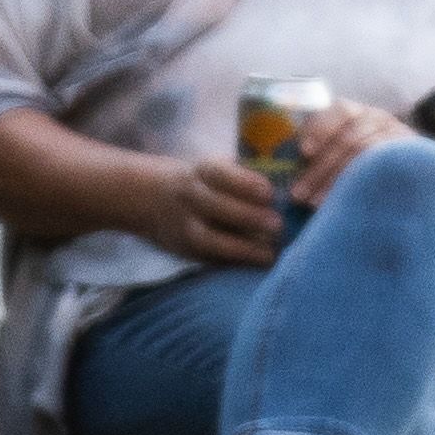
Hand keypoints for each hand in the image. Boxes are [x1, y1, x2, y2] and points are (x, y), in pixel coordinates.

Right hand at [162, 156, 289, 266]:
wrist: (150, 198)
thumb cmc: (201, 181)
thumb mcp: (214, 169)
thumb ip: (242, 177)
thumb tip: (284, 191)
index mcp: (201, 172)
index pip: (221, 174)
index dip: (245, 183)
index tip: (269, 192)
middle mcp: (190, 198)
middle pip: (216, 207)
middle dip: (248, 217)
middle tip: (278, 225)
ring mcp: (184, 226)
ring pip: (210, 239)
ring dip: (242, 248)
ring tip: (270, 254)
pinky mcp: (183, 250)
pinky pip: (208, 259)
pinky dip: (233, 264)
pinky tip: (255, 265)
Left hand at [297, 103, 410, 189]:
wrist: (406, 191)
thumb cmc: (359, 175)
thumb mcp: (339, 157)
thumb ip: (319, 157)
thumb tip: (293, 170)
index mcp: (360, 114)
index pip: (341, 110)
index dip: (320, 128)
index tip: (303, 152)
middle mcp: (382, 120)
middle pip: (349, 138)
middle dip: (320, 168)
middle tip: (298, 195)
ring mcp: (400, 138)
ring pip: (366, 154)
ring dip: (336, 180)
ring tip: (316, 204)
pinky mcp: (414, 159)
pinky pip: (386, 169)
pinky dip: (362, 185)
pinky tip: (348, 200)